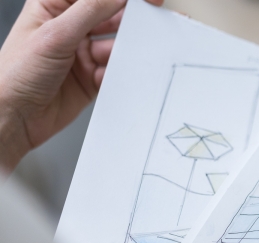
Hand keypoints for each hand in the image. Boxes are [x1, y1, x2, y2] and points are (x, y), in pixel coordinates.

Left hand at [0, 0, 163, 170]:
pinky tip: (120, 73)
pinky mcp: (92, 79)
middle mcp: (69, 29)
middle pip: (110, 16)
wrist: (14, 118)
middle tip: (149, 24)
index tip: (148, 0)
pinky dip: (122, 72)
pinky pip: (116, 71)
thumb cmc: (15, 74)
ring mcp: (82, 54)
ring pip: (116, 45)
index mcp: (53, 7)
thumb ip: (89, 11)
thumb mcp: (54, 34)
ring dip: (126, 49)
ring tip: (131, 54)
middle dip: (129, 20)